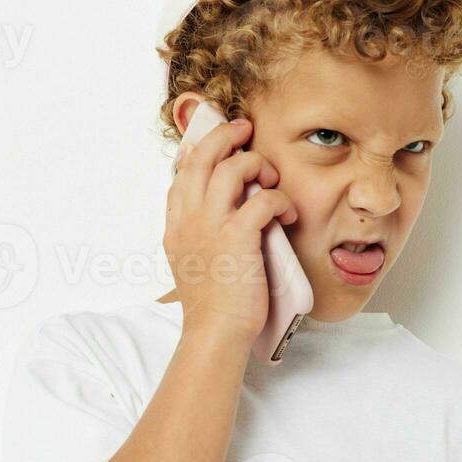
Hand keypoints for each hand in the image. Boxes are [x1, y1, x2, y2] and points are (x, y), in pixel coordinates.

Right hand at [164, 103, 297, 346]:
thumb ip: (196, 228)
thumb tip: (214, 206)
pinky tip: (286, 216)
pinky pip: (263, 198)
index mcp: (175, 222)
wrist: (215, 332)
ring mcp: (210, 226)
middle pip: (203, 155)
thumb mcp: (190, 258)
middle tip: (245, 129)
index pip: (183, 168)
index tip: (221, 138)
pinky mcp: (237, 237)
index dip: (201, 146)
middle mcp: (187, 218)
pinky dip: (280, 200)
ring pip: (232, 168)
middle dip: (226, 134)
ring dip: (257, 165)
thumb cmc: (211, 301)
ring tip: (271, 180)